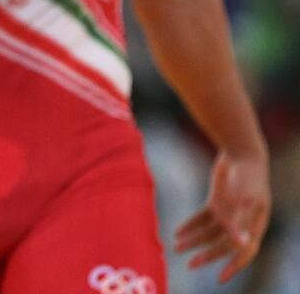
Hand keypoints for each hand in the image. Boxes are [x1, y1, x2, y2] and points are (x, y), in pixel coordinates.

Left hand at [174, 149, 270, 283]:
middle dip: (206, 255)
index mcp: (254, 225)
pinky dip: (191, 225)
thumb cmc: (248, 176)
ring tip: (177, 247)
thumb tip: (240, 244)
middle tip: (189, 263)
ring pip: (209, 232)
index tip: (219, 278)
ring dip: (194, 240)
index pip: (244, 251)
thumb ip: (241, 221)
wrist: (241, 153)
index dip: (233, 266)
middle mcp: (241, 222)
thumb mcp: (246, 199)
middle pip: (223, 244)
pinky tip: (177, 232)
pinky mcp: (217, 202)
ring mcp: (229, 212)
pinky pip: (202, 219)